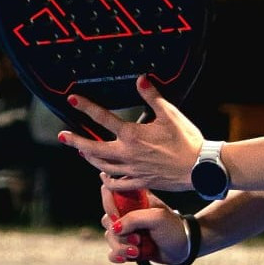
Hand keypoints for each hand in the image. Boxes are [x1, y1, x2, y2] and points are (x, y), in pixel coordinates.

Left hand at [59, 76, 204, 192]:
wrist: (201, 168)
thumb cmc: (187, 140)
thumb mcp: (170, 114)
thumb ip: (152, 97)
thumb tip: (141, 79)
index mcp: (132, 135)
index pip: (103, 118)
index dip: (86, 107)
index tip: (72, 100)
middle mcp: (127, 154)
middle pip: (94, 148)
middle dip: (76, 141)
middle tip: (63, 137)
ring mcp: (132, 170)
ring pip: (103, 166)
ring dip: (90, 158)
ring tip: (83, 152)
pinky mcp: (141, 182)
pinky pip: (118, 185)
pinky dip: (108, 181)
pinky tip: (104, 178)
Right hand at [100, 185, 192, 264]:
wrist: (183, 249)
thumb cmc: (173, 229)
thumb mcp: (157, 218)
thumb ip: (134, 219)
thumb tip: (114, 228)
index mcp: (134, 198)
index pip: (110, 192)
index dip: (109, 204)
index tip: (118, 217)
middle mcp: (127, 212)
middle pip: (108, 219)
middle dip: (119, 233)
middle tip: (137, 239)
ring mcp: (127, 230)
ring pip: (109, 237)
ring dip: (121, 247)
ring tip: (138, 250)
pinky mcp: (126, 245)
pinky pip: (112, 251)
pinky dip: (117, 255)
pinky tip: (127, 258)